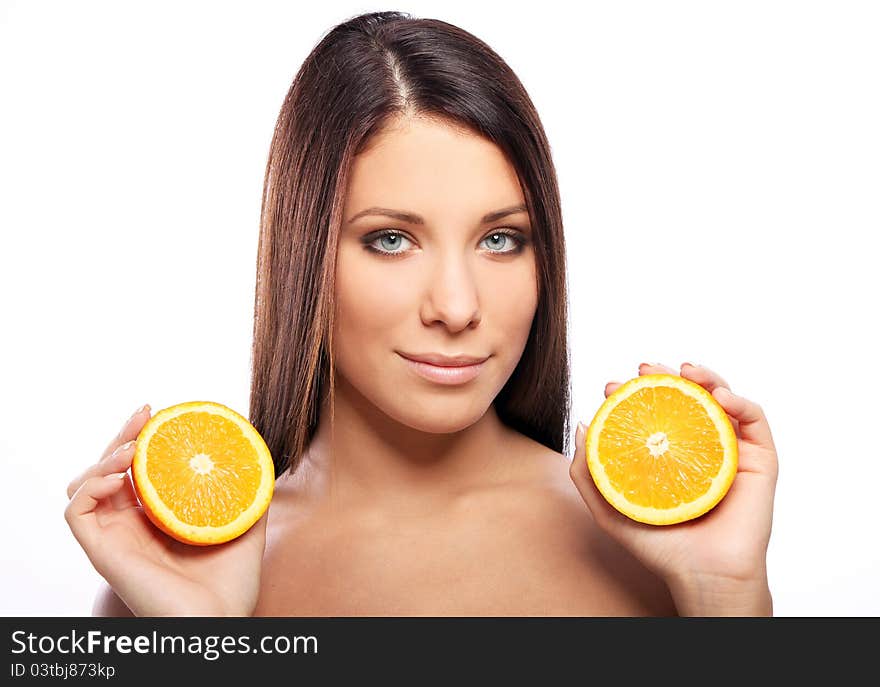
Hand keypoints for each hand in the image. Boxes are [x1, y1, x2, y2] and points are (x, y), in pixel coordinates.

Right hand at [64, 405, 266, 616]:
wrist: (221, 621)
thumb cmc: (232, 585)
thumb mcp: (246, 528)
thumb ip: (250, 496)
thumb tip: (261, 459)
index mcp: (156, 520)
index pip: (135, 471)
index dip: (139, 439)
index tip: (158, 413)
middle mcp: (130, 527)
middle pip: (107, 470)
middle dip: (122, 436)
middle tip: (146, 414)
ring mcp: (114, 539)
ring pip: (84, 486)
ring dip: (103, 457)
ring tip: (133, 447)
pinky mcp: (102, 552)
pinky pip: (77, 511)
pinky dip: (91, 485)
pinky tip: (120, 474)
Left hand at [569, 362, 778, 614]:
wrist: (703, 576)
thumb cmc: (660, 548)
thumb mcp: (610, 508)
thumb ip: (589, 471)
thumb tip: (582, 425)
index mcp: (668, 456)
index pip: (653, 413)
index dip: (634, 393)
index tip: (612, 387)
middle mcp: (699, 449)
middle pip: (687, 399)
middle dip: (665, 377)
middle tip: (645, 369)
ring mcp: (731, 452)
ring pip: (722, 400)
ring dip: (706, 376)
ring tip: (685, 370)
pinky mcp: (760, 461)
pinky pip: (754, 421)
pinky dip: (739, 401)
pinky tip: (719, 396)